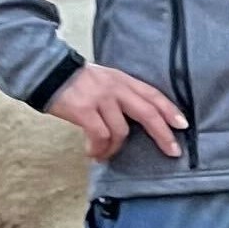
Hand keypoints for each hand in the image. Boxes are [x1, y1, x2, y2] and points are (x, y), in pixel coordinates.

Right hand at [46, 63, 186, 162]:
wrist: (45, 71)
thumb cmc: (74, 81)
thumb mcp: (104, 80)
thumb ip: (120, 94)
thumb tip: (134, 120)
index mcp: (122, 80)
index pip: (153, 95)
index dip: (170, 110)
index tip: (183, 125)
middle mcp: (115, 88)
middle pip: (147, 113)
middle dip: (163, 134)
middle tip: (172, 151)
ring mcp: (100, 99)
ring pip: (121, 131)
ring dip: (115, 149)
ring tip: (105, 155)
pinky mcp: (84, 111)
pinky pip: (100, 136)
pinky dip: (99, 149)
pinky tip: (94, 154)